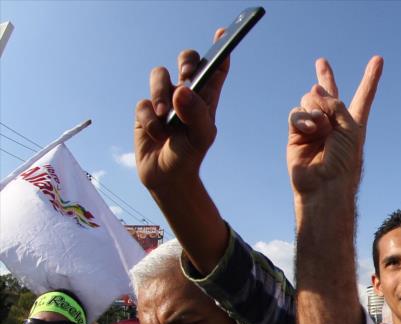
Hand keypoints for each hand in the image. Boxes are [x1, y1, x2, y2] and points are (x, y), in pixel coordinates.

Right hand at [134, 29, 228, 191]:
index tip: (222, 35)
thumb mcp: (201, 136)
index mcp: (207, 98)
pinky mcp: (145, 110)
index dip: (221, 50)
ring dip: (161, 92)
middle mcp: (186, 94)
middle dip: (186, 61)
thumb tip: (182, 89)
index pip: (216, 69)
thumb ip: (196, 113)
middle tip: (187, 74)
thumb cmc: (190, 154)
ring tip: (165, 116)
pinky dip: (149, 118)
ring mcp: (164, 99)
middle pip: (187, 61)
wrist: (166, 175)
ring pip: (159, 75)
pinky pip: (143, 102)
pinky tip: (157, 133)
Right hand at [287, 57, 382, 195]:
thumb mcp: (350, 127)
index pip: (363, 96)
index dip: (370, 79)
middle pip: (329, 94)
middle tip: (321, 62)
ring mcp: (313, 127)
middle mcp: (333, 122)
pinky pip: (297, 113)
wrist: (325, 184)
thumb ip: (335, 104)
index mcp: (353, 122)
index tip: (378, 60)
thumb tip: (312, 90)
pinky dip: (303, 118)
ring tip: (321, 129)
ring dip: (316, 109)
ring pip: (310, 100)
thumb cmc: (344, 161)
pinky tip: (309, 129)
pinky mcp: (296, 134)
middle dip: (325, 77)